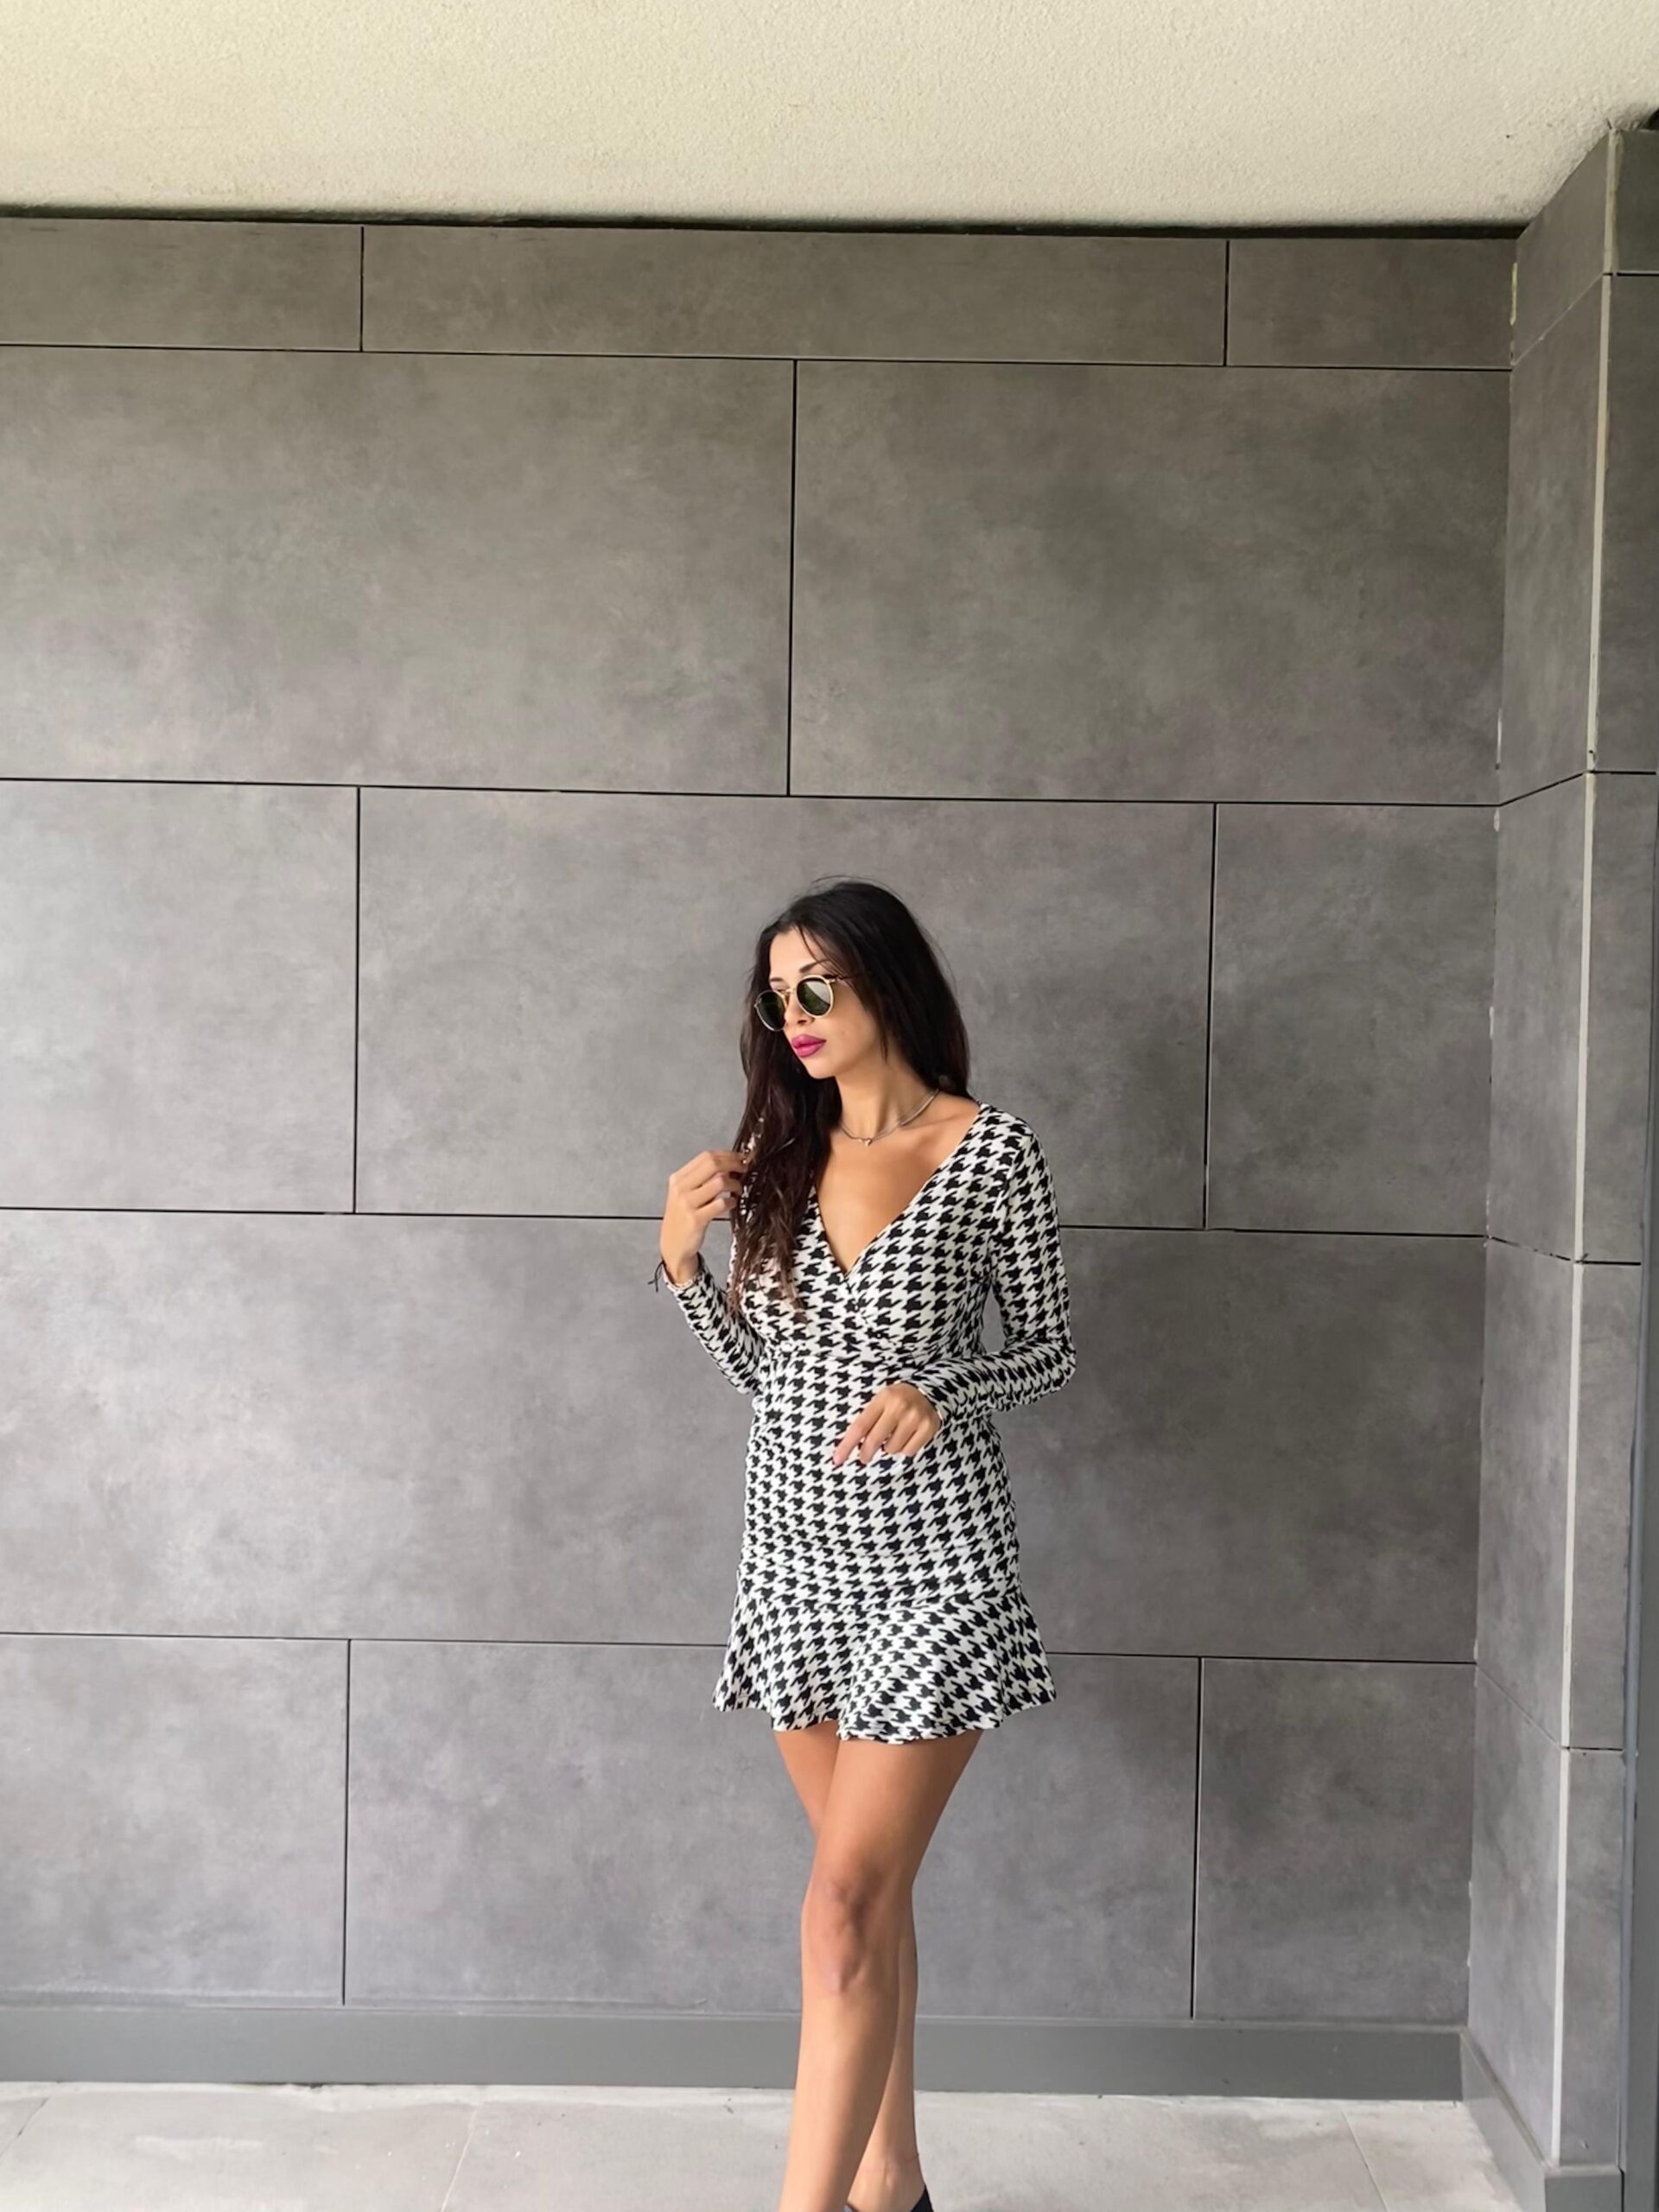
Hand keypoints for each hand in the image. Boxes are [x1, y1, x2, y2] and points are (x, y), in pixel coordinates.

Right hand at [658, 1144, 749, 1285]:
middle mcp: (681, 1188)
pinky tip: (731, 1204)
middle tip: (744, 1169)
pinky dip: (731, 1202)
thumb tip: (729, 1166)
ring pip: (719, 1182)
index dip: (727, 1155)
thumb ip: (703, 1179)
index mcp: (678, 1178)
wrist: (673, 1245)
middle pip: (713, 1164)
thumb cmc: (682, 1218)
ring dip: (735, 1185)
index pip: (706, 1156)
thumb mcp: (686, 1194)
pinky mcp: (696, 1219)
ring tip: (738, 1190)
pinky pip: (720, 1204)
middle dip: (734, 1164)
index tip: (740, 1158)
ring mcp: (687, 1204)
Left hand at [831, 1382, 941, 1466]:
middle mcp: (899, 1407)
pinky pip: (909, 1451)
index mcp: (883, 1398)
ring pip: (892, 1448)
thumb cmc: (898, 1400)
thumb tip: (851, 1446)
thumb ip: (868, 1419)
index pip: (860, 1426)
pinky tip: (907, 1438)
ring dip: (889, 1448)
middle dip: (866, 1453)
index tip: (838, 1459)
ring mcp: (915, 1418)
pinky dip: (905, 1449)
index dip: (847, 1444)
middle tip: (864, 1457)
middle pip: (875, 1439)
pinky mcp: (928, 1428)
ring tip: (894, 1436)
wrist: (929, 1391)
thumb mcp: (881, 1401)